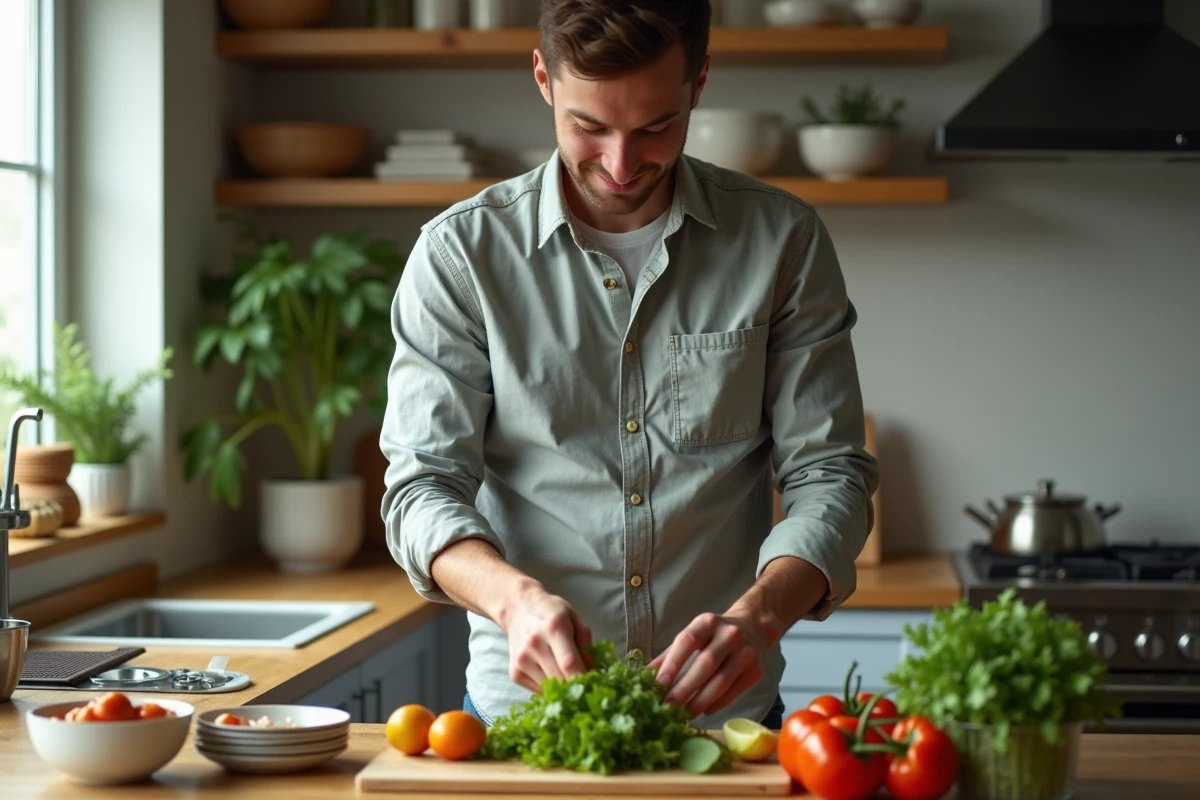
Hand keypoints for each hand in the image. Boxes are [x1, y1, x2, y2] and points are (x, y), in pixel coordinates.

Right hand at [498, 578, 592, 693]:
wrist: (518, 609)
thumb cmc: (552, 613)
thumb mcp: (575, 619)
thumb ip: (586, 644)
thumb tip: (592, 672)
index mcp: (554, 627)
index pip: (569, 663)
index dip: (583, 679)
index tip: (594, 686)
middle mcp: (535, 644)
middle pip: (560, 679)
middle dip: (575, 685)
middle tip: (583, 681)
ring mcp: (522, 660)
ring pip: (549, 689)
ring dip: (561, 686)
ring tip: (563, 672)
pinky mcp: (515, 673)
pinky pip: (538, 691)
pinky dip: (548, 687)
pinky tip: (549, 671)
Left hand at [648, 612, 767, 717]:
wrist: (754, 627)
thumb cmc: (713, 635)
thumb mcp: (692, 635)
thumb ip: (669, 655)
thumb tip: (644, 677)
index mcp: (707, 622)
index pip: (687, 641)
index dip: (672, 663)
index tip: (658, 685)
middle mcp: (729, 634)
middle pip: (705, 664)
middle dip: (684, 689)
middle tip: (667, 708)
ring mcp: (746, 652)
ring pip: (721, 682)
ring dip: (699, 702)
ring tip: (682, 716)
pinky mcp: (756, 670)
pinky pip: (733, 692)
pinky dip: (716, 704)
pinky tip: (703, 711)